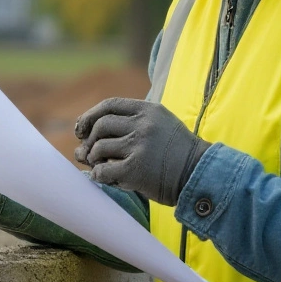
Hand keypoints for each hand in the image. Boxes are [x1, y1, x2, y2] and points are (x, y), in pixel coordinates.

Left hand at [74, 97, 209, 206]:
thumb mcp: (160, 124)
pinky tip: (103, 176)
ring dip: (93, 157)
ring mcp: (139, 146)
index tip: (82, 128)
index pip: (110, 105)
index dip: (91, 115)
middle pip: (101, 125)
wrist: (199, 175)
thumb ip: (131, 122)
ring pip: (99, 146)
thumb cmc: (176, 153)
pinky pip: (103, 170)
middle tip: (88, 151)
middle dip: (90, 138)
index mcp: (149, 110)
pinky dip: (98, 174)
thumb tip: (84, 136)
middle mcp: (143, 125)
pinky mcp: (136, 169)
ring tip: (98, 164)